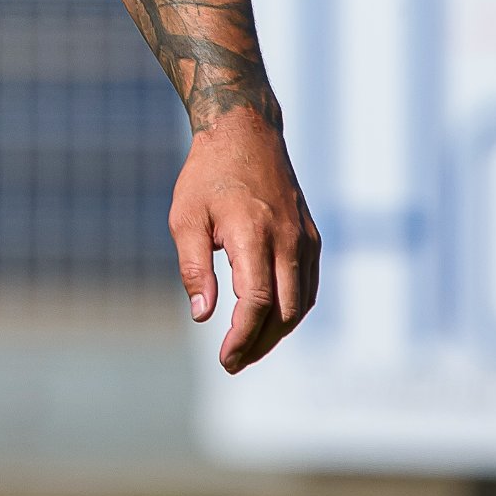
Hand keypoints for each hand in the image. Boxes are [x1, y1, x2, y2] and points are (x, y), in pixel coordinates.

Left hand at [169, 113, 319, 372]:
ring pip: (301, 304)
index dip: (243, 338)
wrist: (244, 132)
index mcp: (254, 234)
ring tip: (248, 348)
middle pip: (284, 312)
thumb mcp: (185, 218)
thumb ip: (194, 268)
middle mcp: (287, 240)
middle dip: (259, 344)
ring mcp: (304, 238)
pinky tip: (270, 322)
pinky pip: (309, 286)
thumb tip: (204, 316)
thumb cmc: (207, 175)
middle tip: (233, 363)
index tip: (225, 359)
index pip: (257, 302)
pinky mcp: (311, 236)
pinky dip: (292, 312)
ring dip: (278, 334)